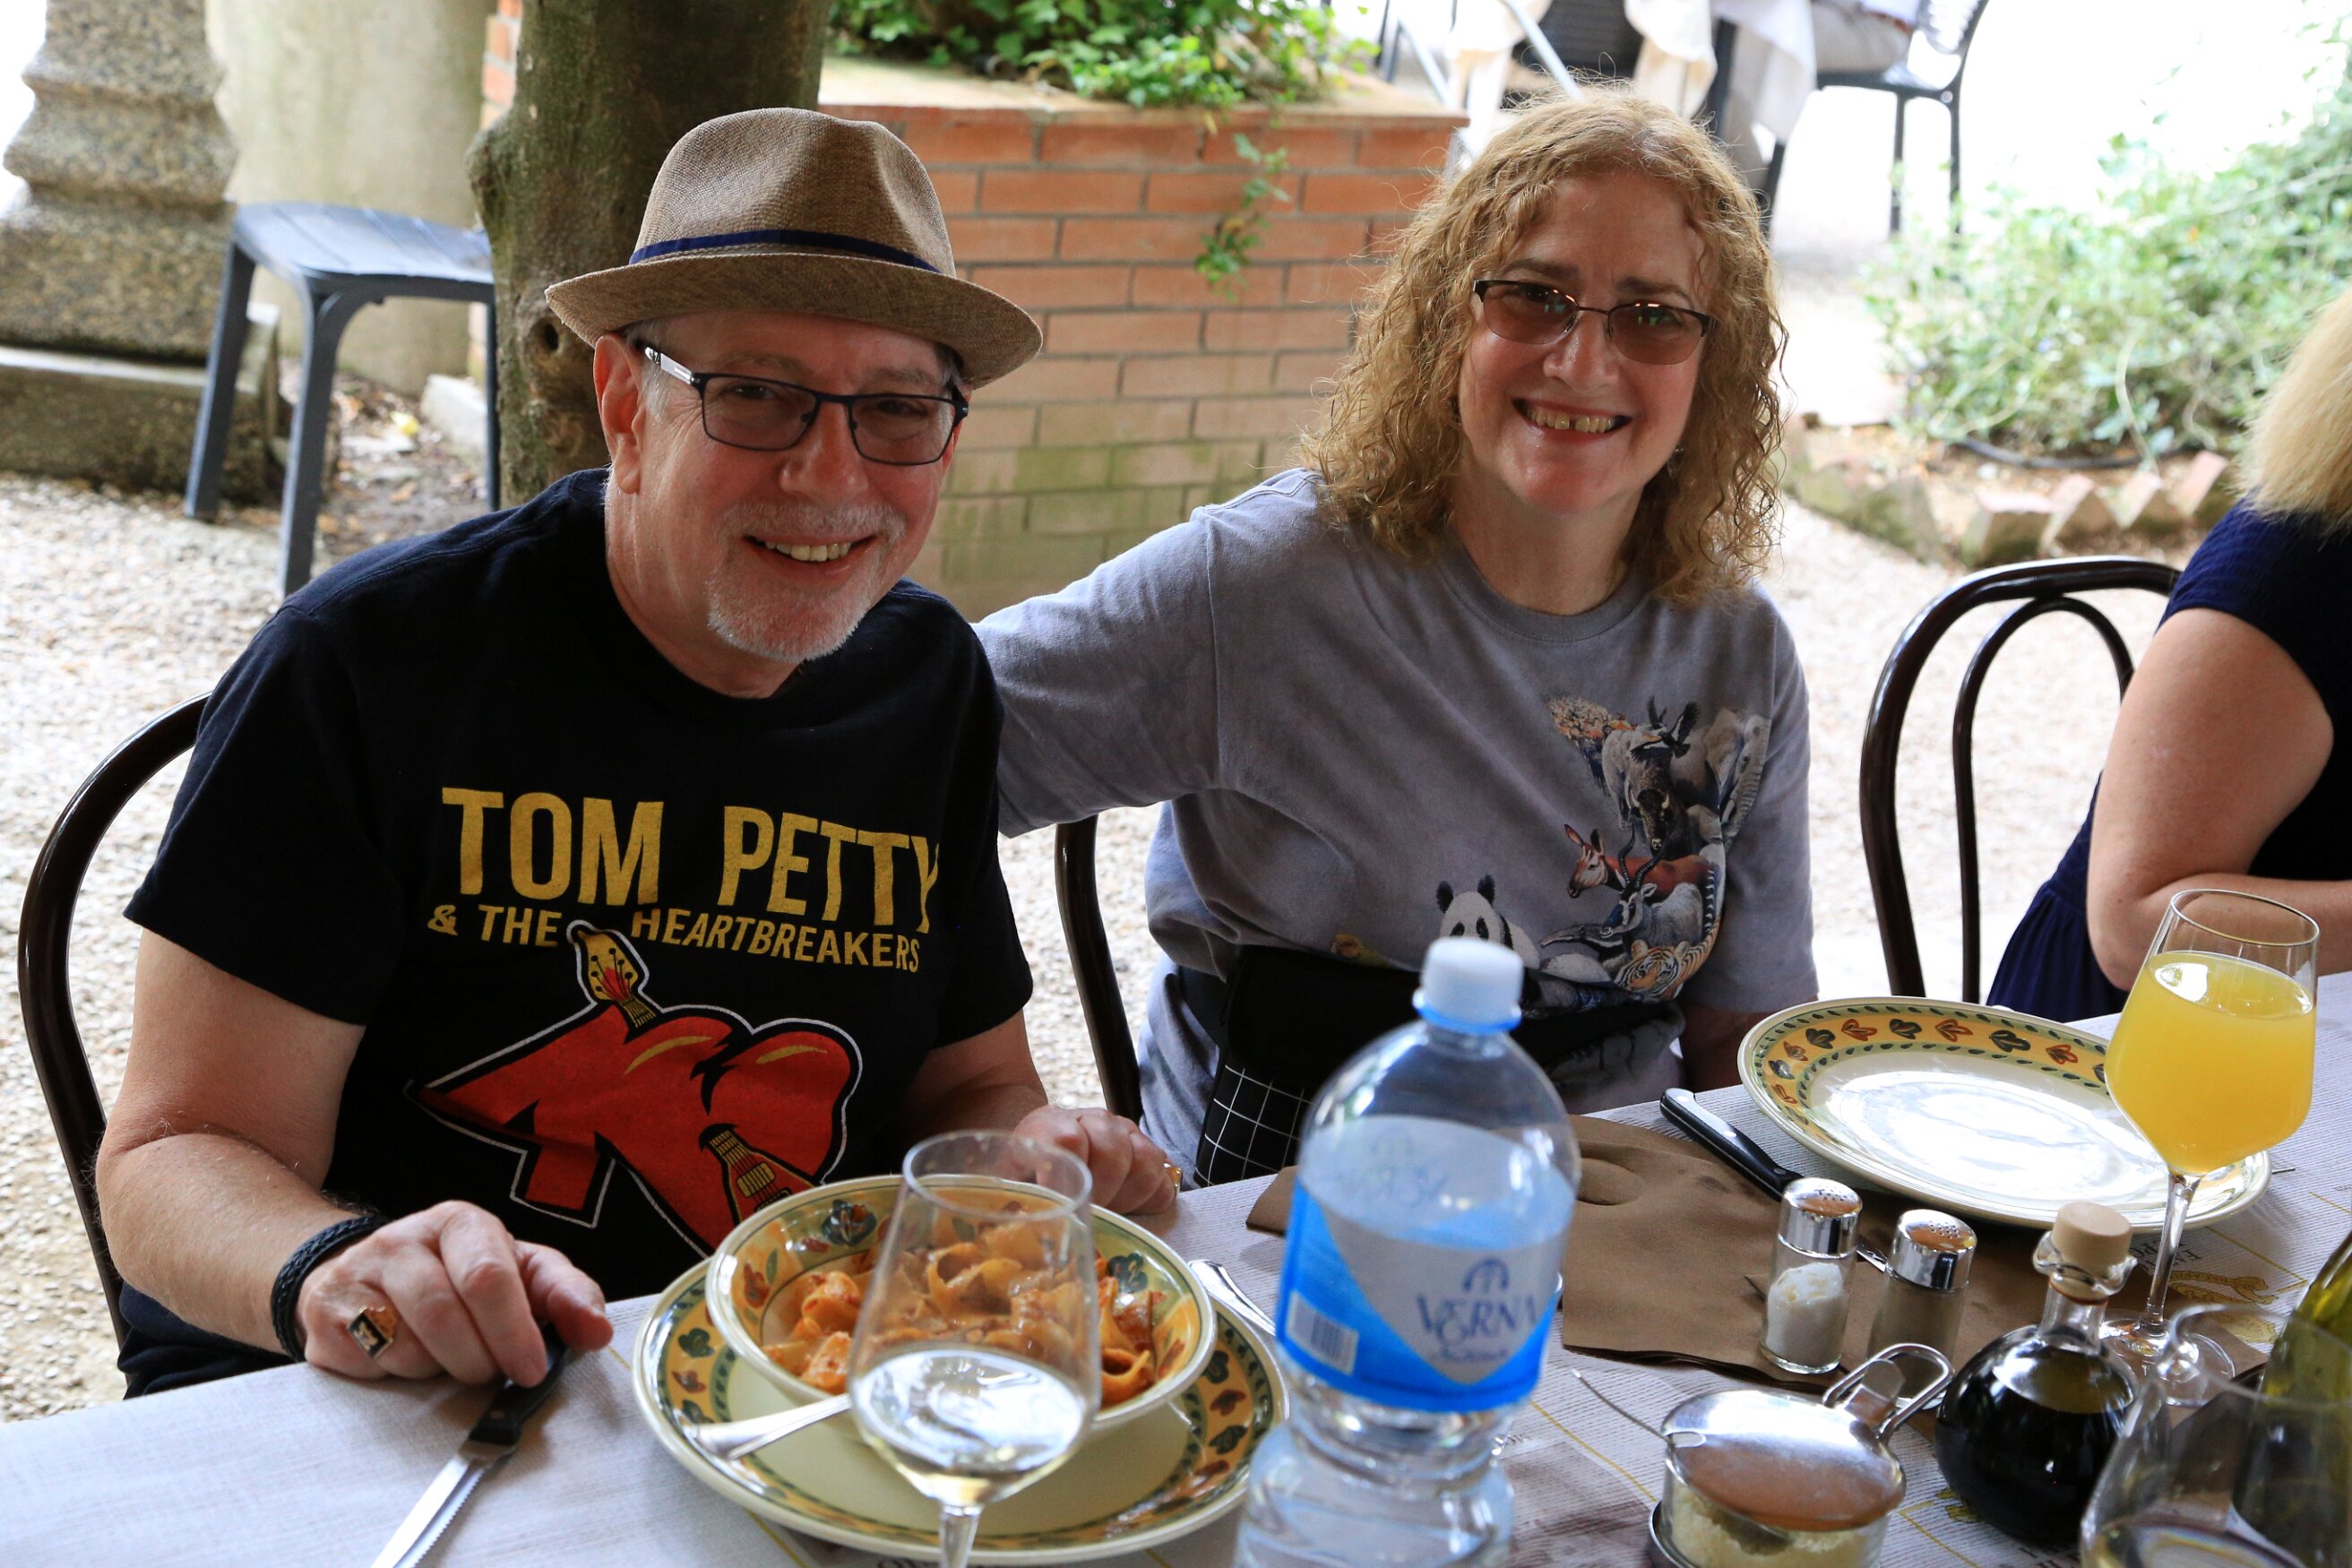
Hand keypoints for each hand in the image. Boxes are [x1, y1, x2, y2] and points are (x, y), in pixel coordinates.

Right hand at [296, 1202, 611, 1384]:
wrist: (365, 1277)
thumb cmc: (459, 1276)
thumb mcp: (520, 1272)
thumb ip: (565, 1295)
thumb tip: (598, 1332)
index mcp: (460, 1223)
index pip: (488, 1275)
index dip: (514, 1329)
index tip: (532, 1368)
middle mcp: (402, 1241)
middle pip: (444, 1313)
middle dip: (480, 1358)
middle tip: (494, 1374)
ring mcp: (355, 1278)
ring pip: (406, 1346)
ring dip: (441, 1370)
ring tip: (452, 1360)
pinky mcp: (324, 1321)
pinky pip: (371, 1365)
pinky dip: (400, 1377)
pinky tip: (409, 1360)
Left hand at [1012, 1106, 1178, 1215]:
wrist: (1044, 1149)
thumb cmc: (1025, 1174)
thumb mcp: (1008, 1181)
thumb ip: (1014, 1198)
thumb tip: (1022, 1227)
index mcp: (1051, 1124)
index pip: (1068, 1139)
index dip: (1066, 1179)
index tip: (1061, 1208)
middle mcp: (1093, 1121)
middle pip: (1113, 1152)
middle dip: (1103, 1194)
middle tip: (1087, 1216)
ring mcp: (1125, 1133)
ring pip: (1145, 1162)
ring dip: (1128, 1199)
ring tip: (1106, 1213)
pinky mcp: (1148, 1152)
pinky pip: (1163, 1180)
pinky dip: (1149, 1203)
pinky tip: (1127, 1210)